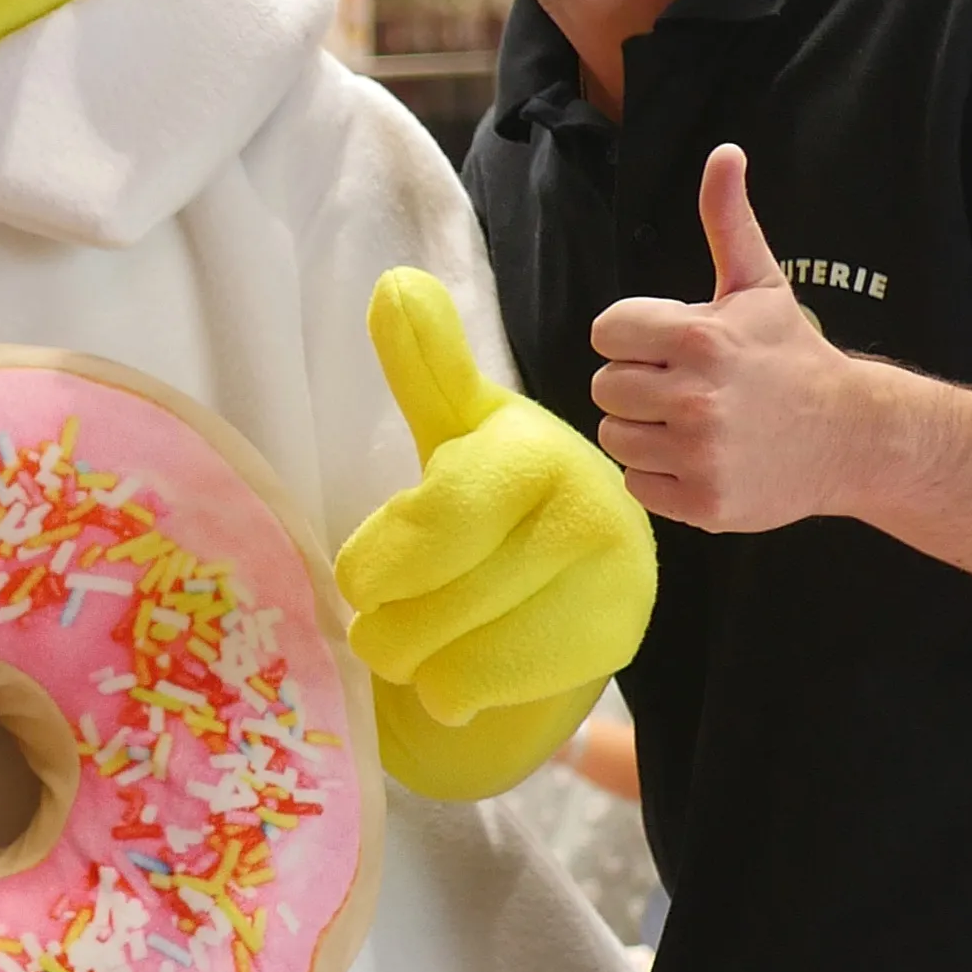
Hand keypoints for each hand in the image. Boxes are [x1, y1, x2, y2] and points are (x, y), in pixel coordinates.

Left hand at [337, 269, 655, 721]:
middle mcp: (586, 508)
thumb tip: (394, 282)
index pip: (441, 518)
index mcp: (533, 449)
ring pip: (474, 652)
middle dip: (391, 627)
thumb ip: (425, 364)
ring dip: (421, 666)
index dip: (383, 562)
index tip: (356, 583)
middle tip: (373, 633)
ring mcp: (609, 579)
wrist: (590, 558)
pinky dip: (466, 689)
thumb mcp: (457, 422)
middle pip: (449, 595)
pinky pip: (509, 685)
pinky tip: (454, 679)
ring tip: (409, 656)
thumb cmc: (502, 488)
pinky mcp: (616, 639)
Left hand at [590, 145, 864, 530]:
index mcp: (700, 338)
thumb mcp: (759, 285)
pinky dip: (661, 476)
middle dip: (639, 383)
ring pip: (615, 436)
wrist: (852, 437)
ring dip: (645, 430)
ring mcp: (701, 454)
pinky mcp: (704, 503)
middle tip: (685, 386)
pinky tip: (700, 458)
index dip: (634, 337)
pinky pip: (636, 483)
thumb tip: (724, 152)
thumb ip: (728, 220)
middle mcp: (697, 398)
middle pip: (606, 386)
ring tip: (692, 421)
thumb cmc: (791, 356)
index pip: (607, 333)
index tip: (671, 345)